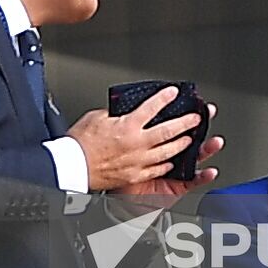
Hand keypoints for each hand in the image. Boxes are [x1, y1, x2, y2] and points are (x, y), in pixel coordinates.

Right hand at [68, 86, 219, 190]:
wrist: (71, 168)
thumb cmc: (79, 144)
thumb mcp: (96, 118)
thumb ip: (114, 114)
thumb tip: (122, 111)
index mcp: (127, 125)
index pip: (151, 107)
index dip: (165, 98)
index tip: (174, 92)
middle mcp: (136, 143)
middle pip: (168, 130)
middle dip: (185, 122)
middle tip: (195, 118)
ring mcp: (138, 161)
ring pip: (167, 151)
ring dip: (181, 144)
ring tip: (189, 139)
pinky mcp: (134, 175)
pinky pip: (156, 169)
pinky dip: (166, 164)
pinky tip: (171, 160)